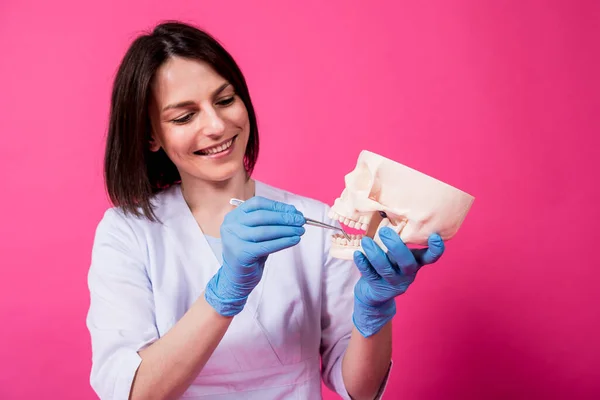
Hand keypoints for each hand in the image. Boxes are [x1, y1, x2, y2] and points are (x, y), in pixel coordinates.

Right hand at [205, 196, 305, 315]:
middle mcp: (231, 226)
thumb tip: (294, 213)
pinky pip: (267, 246)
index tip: (293, 210)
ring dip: (286, 230)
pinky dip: (283, 242)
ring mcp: (234, 240)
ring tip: (300, 230)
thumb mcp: (256, 233)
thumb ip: (270, 222)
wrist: (236, 278)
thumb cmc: (250, 252)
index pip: (257, 203)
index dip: (277, 206)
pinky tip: (294, 240)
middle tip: (300, 220)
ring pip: (265, 231)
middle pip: (262, 216)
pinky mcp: (241, 254)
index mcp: (234, 216)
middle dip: (284, 217)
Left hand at [352, 226, 444, 336]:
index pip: (430, 258)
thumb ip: (396, 242)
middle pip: (407, 263)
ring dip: (375, 253)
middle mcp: (407, 274)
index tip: (435, 236)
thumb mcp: (395, 255)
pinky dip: (363, 264)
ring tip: (366, 241)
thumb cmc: (387, 266)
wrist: (374, 294)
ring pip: (386, 269)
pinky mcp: (378, 289)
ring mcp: (393, 283)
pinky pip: (370, 275)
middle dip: (396, 246)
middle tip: (384, 231)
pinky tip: (358, 254)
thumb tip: (386, 215)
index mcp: (415, 262)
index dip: (435, 249)